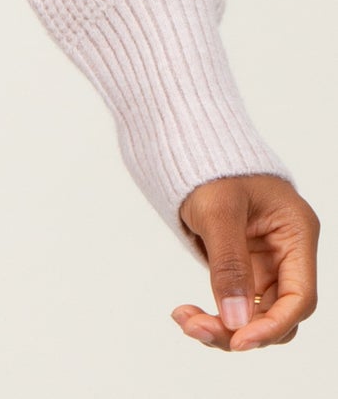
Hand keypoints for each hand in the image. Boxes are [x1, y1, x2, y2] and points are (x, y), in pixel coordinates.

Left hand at [172, 173, 319, 351]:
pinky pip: (236, 304)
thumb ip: (229, 263)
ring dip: (223, 326)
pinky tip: (187, 314)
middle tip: (194, 328)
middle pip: (277, 313)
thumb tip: (236, 320)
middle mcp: (287, 252)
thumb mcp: (218, 210)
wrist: (185, 143)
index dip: (272, 325)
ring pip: (255, 315)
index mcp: (296, 232)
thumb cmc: (208, 164)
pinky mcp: (243, 266)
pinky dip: (214, 313)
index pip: (299, 296)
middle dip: (239, 329)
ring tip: (184, 320)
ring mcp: (265, 261)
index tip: (238, 341)